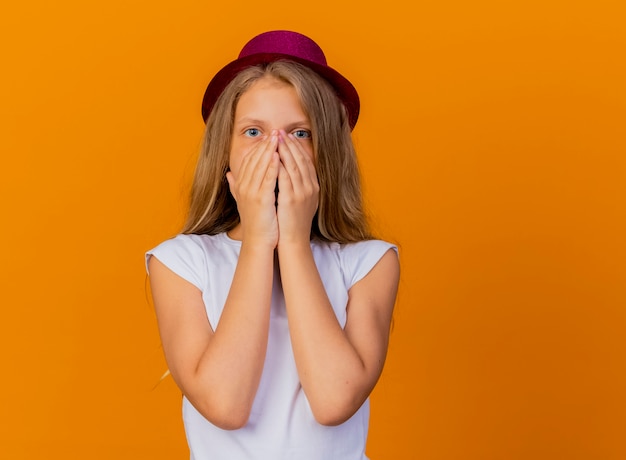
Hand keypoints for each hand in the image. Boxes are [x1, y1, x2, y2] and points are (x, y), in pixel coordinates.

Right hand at [226, 133, 279, 247]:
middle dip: (265, 145)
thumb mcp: (242, 200)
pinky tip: (279, 156)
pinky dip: (273, 166)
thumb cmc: (255, 221)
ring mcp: (251, 193)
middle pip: (254, 159)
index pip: (248, 160)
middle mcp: (243, 187)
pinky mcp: (262, 199)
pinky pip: (268, 179)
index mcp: (240, 185)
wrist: (258, 240)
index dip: (257, 147)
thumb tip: (228, 173)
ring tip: (278, 138)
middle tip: (274, 132)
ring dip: (270, 150)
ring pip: (261, 166)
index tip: (267, 137)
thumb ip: (235, 186)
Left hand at [276, 130, 318, 245]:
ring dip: (284, 150)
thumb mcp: (297, 201)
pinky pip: (285, 177)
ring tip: (275, 138)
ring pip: (294, 165)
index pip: (306, 161)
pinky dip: (279, 165)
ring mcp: (302, 193)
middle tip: (281, 131)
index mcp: (313, 187)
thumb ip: (294, 185)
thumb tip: (287, 172)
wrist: (293, 241)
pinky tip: (272, 156)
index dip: (297, 147)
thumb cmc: (292, 222)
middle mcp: (311, 188)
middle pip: (301, 160)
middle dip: (290, 144)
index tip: (288, 136)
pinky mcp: (291, 199)